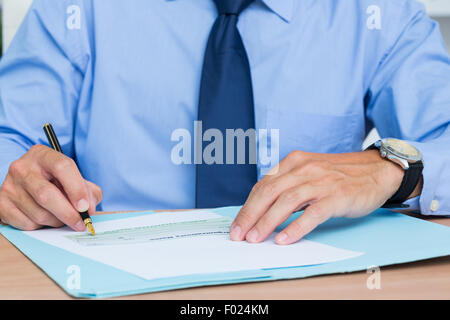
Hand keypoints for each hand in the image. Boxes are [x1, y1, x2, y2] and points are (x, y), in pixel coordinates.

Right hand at [0, 145, 102, 230]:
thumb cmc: (55, 180)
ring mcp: (9, 186)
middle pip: (47, 195)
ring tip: (63, 218)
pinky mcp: (2, 204)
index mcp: (43, 155)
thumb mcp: (73, 177)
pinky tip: (46, 219)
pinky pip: (27, 223)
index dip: (77, 189)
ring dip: (57, 221)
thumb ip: (88, 190)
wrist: (27, 183)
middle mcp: (22, 167)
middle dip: (68, 213)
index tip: (86, 207)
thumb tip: (88, 209)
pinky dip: (42, 226)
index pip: (62, 167)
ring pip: (39, 213)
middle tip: (81, 223)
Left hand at [230, 150, 413, 244]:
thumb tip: (263, 210)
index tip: (237, 224)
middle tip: (239, 235)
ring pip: (287, 201)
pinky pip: (313, 213)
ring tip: (255, 239)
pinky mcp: (337, 196)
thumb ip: (288, 186)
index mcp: (294, 162)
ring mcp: (321, 182)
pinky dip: (296, 227)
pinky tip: (285, 239)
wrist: (376, 170)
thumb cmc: (338, 175)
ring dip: (268, 222)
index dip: (247, 206)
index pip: (263, 185)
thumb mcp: (309, 173)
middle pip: (270, 192)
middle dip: (250, 215)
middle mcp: (304, 169)